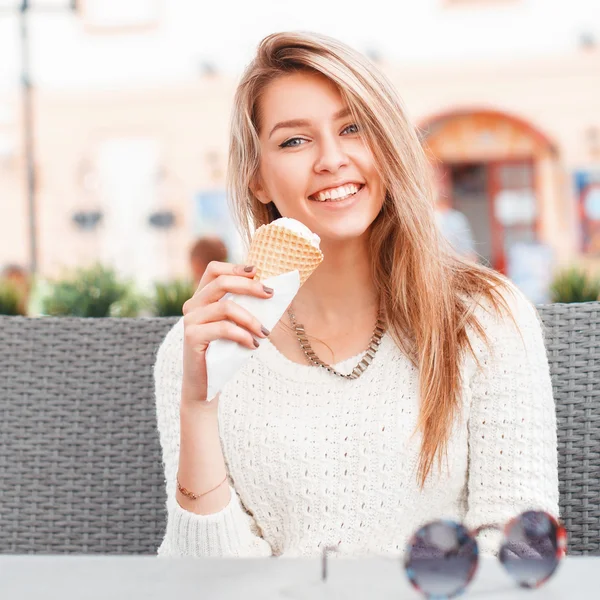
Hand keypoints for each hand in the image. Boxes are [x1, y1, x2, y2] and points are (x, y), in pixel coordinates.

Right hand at [180, 261, 273, 404]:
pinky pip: (224, 329)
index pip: (214, 270)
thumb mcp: (236, 325)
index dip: (235, 267)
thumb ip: (245, 307)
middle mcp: (192, 305)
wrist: (206, 384)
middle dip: (250, 287)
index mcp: (201, 298)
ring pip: (226, 307)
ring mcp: (190, 320)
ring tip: (265, 333)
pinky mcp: (192, 337)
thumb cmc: (225, 353)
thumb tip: (272, 292)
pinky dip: (243, 335)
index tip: (257, 272)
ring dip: (251, 319)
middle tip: (270, 295)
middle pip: (222, 282)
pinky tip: (253, 345)